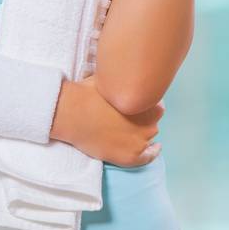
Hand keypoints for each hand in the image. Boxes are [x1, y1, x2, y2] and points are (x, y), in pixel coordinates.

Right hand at [50, 74, 164, 167]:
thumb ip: (125, 80)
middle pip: (151, 122)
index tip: (136, 106)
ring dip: (141, 134)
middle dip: (141, 120)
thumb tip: (127, 71)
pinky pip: (147, 157)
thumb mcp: (110, 78)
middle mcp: (149, 123)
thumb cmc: (88, 93)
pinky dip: (152, 153)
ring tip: (129, 131)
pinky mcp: (130, 156)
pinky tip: (154, 149)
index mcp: (148, 104)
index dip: (145, 107)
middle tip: (126, 118)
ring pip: (147, 137)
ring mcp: (140, 141)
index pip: (157, 107)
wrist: (72, 113)